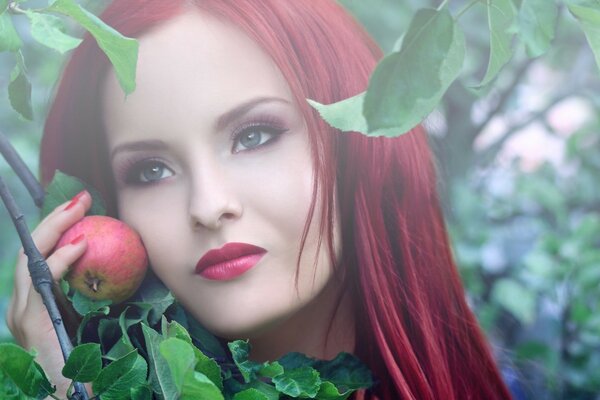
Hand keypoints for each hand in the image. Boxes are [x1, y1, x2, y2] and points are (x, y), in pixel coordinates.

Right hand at [6, 190, 91, 396]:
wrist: (77, 394)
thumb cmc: (92, 360)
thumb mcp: (94, 316)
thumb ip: (96, 290)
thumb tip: (121, 260)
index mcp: (37, 302)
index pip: (41, 255)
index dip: (58, 227)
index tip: (83, 205)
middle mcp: (23, 305)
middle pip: (31, 249)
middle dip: (54, 218)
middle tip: (81, 196)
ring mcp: (22, 313)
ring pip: (30, 258)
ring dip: (54, 228)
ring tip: (78, 206)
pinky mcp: (30, 321)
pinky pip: (42, 280)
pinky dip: (60, 258)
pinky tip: (81, 244)